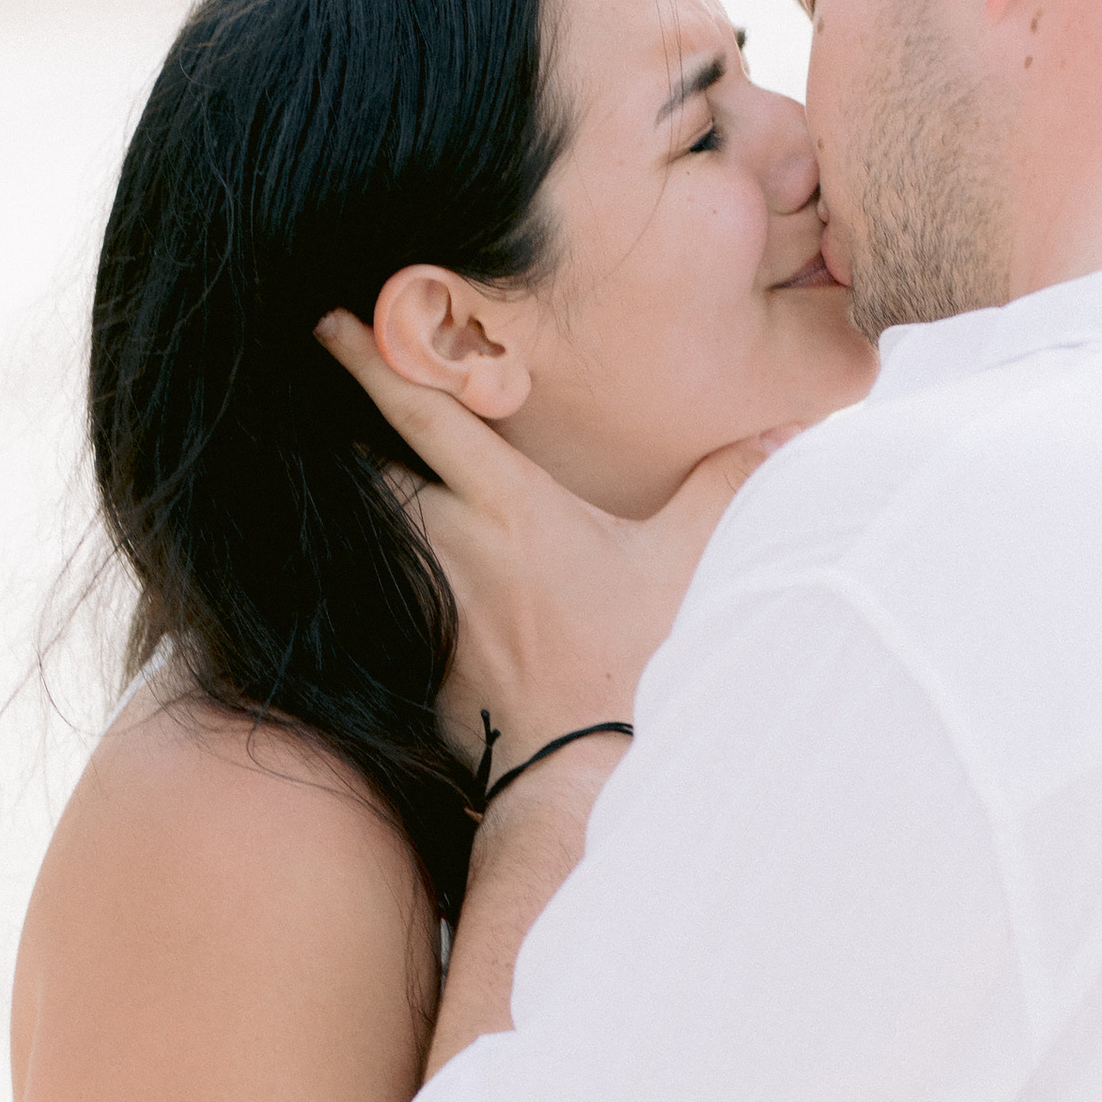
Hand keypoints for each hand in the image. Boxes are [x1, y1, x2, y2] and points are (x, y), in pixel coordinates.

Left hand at [316, 307, 786, 769]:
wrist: (581, 778)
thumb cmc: (636, 667)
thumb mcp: (691, 565)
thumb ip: (728, 487)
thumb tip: (788, 433)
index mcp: (511, 508)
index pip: (426, 414)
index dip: (373, 360)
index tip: (329, 323)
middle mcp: (452, 547)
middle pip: (365, 468)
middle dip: (337, 427)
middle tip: (312, 394)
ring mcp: (425, 604)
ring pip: (362, 530)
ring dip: (348, 501)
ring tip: (323, 471)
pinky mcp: (413, 656)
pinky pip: (373, 595)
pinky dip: (363, 571)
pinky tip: (362, 566)